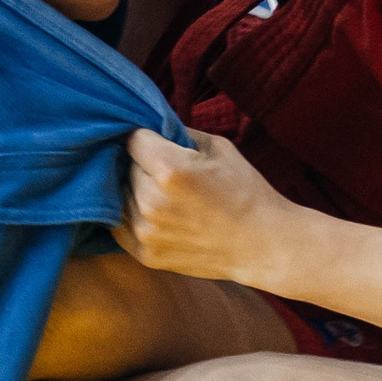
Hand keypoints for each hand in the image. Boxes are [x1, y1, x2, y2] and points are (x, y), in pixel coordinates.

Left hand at [118, 128, 289, 284]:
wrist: (264, 244)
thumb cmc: (245, 190)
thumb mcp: (218, 147)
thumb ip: (178, 133)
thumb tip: (151, 125)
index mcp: (169, 169)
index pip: (132, 139)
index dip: (145, 137)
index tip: (157, 142)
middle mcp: (151, 202)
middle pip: (123, 167)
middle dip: (139, 164)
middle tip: (165, 171)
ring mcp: (146, 232)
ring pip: (118, 196)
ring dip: (133, 190)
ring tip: (163, 193)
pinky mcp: (145, 255)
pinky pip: (120, 226)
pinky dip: (131, 215)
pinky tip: (156, 213)